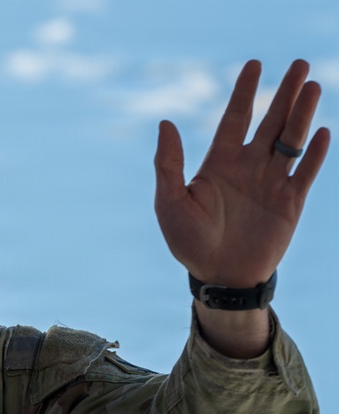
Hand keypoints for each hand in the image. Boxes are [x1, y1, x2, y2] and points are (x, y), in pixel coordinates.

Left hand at [154, 59, 329, 287]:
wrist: (218, 276)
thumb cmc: (188, 241)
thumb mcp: (170, 202)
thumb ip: (168, 164)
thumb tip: (165, 123)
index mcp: (219, 163)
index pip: (235, 119)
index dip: (245, 92)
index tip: (254, 64)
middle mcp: (248, 167)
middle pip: (271, 122)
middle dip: (284, 93)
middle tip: (299, 64)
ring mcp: (271, 183)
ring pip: (291, 141)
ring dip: (302, 114)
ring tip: (312, 86)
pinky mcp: (290, 203)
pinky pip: (306, 173)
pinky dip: (314, 154)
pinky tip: (322, 132)